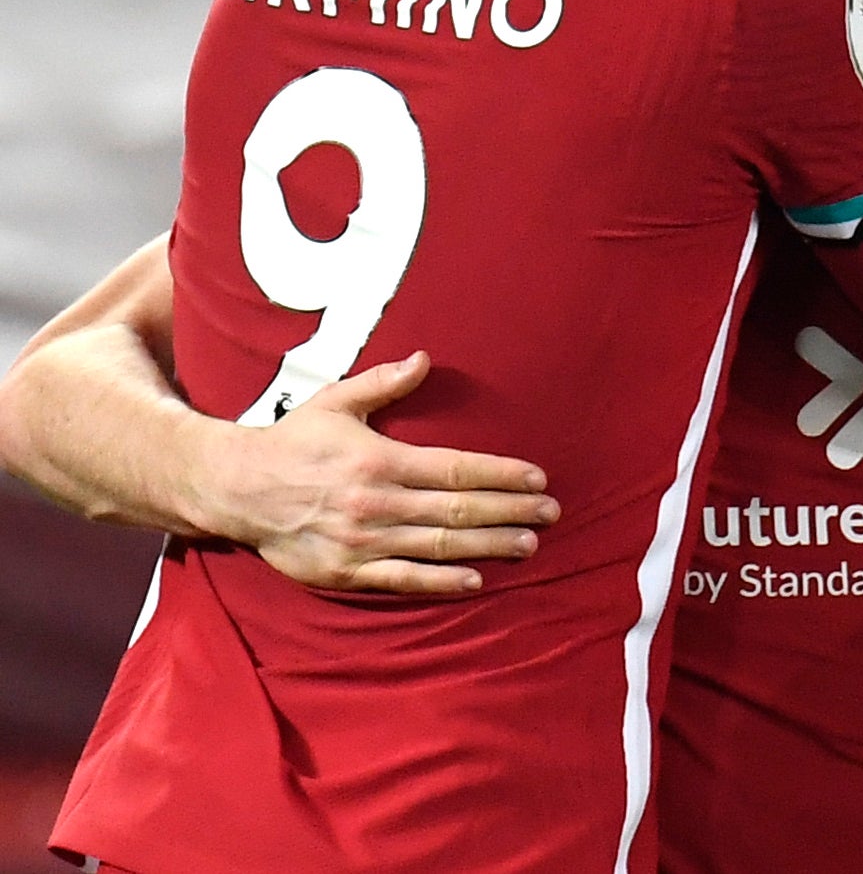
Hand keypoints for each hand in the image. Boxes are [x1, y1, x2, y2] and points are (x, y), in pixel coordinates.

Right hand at [201, 352, 558, 595]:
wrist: (233, 489)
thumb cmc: (292, 441)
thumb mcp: (336, 402)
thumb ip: (384, 383)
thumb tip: (425, 358)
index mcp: (380, 460)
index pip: (456, 469)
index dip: (501, 474)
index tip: (538, 477)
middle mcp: (376, 503)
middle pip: (457, 510)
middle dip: (510, 510)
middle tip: (551, 513)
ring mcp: (361, 542)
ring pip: (438, 547)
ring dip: (488, 546)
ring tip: (529, 544)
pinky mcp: (345, 572)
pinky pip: (402, 580)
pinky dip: (440, 582)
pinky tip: (475, 580)